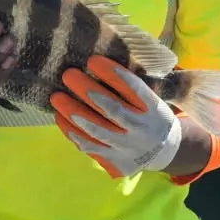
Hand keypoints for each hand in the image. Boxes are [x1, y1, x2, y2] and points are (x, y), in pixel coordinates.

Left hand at [51, 56, 183, 177]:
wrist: (163, 152)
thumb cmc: (150, 116)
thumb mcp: (151, 99)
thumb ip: (130, 87)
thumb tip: (97, 62)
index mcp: (152, 108)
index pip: (133, 88)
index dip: (112, 74)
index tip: (93, 60)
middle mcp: (140, 128)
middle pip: (112, 109)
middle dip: (88, 91)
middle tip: (68, 75)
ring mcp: (126, 146)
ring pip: (97, 130)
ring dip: (74, 112)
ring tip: (57, 97)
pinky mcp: (112, 159)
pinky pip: (89, 145)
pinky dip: (72, 131)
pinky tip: (59, 117)